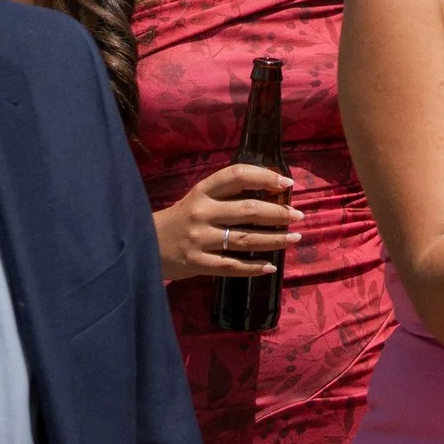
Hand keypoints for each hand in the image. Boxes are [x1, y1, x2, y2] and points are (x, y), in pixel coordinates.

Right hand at [154, 163, 301, 283]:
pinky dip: (253, 268)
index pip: (237, 176)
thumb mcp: (198, 198)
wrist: (144, 244)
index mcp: (202, 191)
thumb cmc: (180, 218)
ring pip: (245, 240)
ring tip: (294, 238)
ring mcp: (199, 239)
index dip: (265, 177)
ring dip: (274, 240)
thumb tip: (271, 192)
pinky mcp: (197, 263)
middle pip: (248, 210)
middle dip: (278, 213)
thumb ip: (227, 195)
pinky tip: (270, 267)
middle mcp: (201, 212)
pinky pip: (231, 266)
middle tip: (299, 216)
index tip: (287, 185)